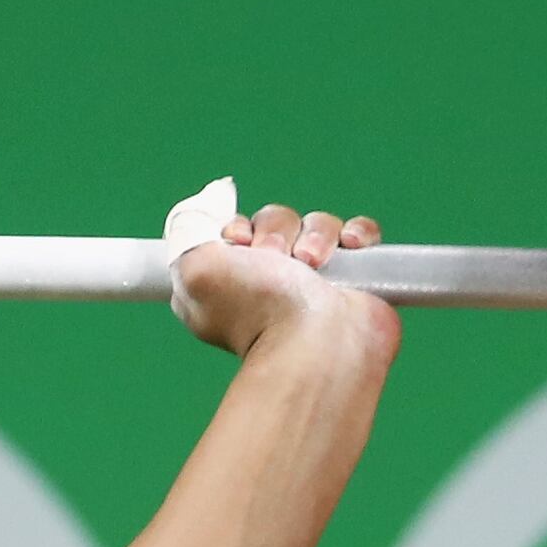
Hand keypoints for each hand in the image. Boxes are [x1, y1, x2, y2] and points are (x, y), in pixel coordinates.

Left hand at [168, 200, 394, 365]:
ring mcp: (315, 281)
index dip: (240, 228)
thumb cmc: (257, 311)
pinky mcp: (355, 279)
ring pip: (318, 225)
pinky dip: (357, 234)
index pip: (237, 231)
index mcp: (231, 283)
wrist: (317, 342)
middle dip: (278, 232)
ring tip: (313, 264)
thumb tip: (209, 204)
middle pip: (276, 221)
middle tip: (278, 260)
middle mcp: (272, 283)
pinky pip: (358, 234)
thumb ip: (189, 230)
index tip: (240, 242)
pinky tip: (350, 248)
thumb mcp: (192, 269)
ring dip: (317, 235)